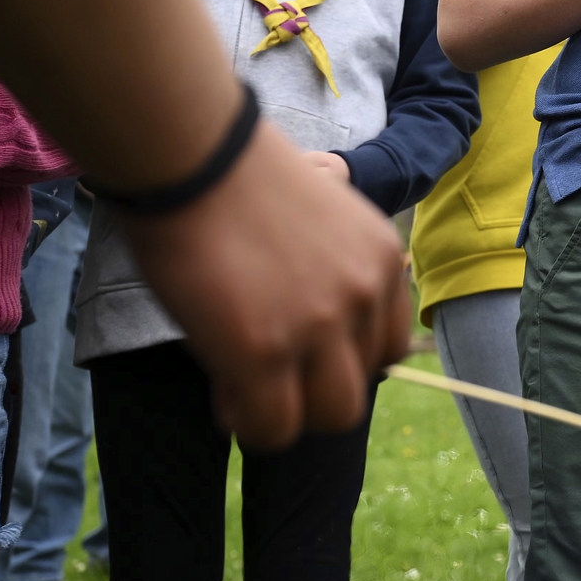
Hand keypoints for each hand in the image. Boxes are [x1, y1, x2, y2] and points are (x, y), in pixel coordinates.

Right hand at [116, 120, 411, 448]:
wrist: (194, 153)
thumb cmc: (238, 177)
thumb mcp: (320, 221)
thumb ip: (331, 273)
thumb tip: (312, 335)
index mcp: (384, 260)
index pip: (387, 344)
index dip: (341, 357)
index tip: (301, 349)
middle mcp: (364, 294)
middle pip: (364, 385)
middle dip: (318, 391)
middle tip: (274, 374)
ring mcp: (319, 325)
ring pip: (331, 417)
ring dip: (290, 414)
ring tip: (247, 388)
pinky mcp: (264, 351)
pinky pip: (273, 427)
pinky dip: (250, 422)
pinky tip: (224, 392)